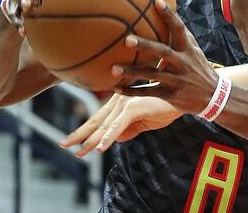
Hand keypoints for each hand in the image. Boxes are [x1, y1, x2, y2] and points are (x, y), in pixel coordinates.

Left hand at [59, 93, 181, 154]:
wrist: (184, 96)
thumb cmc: (166, 105)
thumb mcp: (145, 121)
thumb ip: (130, 129)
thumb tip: (114, 140)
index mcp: (120, 103)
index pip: (99, 120)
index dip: (84, 131)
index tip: (71, 142)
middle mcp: (119, 100)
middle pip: (96, 121)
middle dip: (79, 134)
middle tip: (63, 145)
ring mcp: (126, 102)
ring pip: (105, 126)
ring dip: (92, 140)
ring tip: (79, 151)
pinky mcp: (134, 107)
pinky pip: (118, 126)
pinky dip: (109, 138)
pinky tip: (101, 148)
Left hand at [111, 0, 219, 115]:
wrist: (213, 96)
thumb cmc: (198, 68)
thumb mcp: (194, 50)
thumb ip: (182, 35)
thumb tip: (170, 12)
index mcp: (188, 49)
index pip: (179, 29)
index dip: (169, 15)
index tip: (157, 1)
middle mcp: (183, 63)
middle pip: (163, 52)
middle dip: (146, 45)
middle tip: (127, 39)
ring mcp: (176, 80)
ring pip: (152, 74)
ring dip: (133, 72)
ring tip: (114, 68)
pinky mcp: (171, 95)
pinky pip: (148, 93)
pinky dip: (131, 91)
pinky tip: (116, 89)